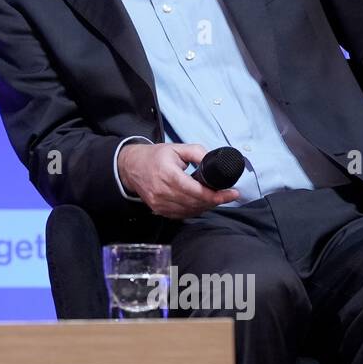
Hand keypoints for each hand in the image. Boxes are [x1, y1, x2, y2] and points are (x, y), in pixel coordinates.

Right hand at [118, 142, 239, 218]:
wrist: (130, 167)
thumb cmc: (154, 157)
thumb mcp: (176, 148)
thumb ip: (197, 152)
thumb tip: (214, 161)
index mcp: (167, 174)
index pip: (196, 191)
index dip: (216, 195)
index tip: (232, 193)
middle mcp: (162, 191)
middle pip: (196, 203)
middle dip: (215, 200)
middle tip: (228, 195)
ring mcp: (159, 203)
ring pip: (190, 211)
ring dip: (206, 206)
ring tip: (215, 198)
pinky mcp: (158, 210)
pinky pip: (181, 215)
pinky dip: (194, 210)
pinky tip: (200, 203)